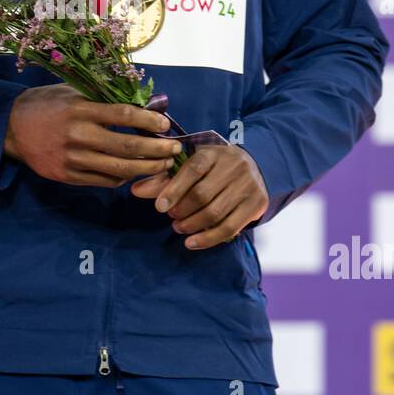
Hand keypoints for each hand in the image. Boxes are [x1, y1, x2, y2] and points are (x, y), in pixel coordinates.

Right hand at [3, 84, 182, 186]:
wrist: (11, 128)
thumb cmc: (46, 104)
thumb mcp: (73, 91)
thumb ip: (103, 98)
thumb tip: (144, 103)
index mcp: (80, 110)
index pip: (123, 115)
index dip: (149, 120)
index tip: (166, 124)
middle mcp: (78, 136)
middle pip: (127, 147)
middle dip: (156, 150)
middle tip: (174, 150)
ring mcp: (73, 160)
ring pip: (119, 169)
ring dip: (147, 168)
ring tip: (163, 165)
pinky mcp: (68, 176)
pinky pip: (104, 181)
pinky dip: (123, 177)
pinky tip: (135, 172)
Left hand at [129, 144, 268, 249]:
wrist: (257, 165)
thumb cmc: (214, 166)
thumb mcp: (192, 164)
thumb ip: (164, 178)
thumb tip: (136, 190)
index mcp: (214, 152)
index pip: (193, 169)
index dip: (174, 189)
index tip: (159, 207)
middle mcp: (234, 166)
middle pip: (202, 194)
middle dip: (182, 210)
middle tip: (171, 217)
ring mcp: (247, 185)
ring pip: (215, 213)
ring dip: (192, 225)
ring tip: (179, 228)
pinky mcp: (256, 204)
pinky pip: (230, 228)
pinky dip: (208, 239)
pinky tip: (192, 242)